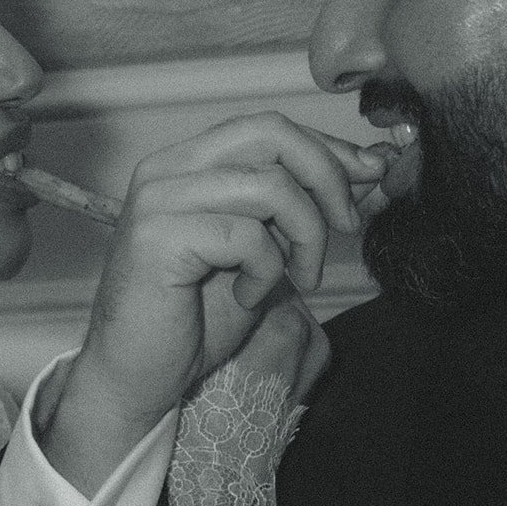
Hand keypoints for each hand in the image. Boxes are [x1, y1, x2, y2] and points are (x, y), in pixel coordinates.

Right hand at [36, 113, 382, 493]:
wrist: (136, 377)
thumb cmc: (193, 322)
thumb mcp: (265, 254)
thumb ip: (301, 211)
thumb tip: (367, 171)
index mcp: (188, 164)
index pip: (270, 129)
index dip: (328, 149)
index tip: (370, 175)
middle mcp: (167, 169)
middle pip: (272, 134)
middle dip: (328, 176)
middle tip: (348, 225)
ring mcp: (158, 199)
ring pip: (271, 186)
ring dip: (306, 234)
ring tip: (301, 276)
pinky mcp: (158, 237)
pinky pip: (248, 236)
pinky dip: (266, 271)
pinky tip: (248, 296)